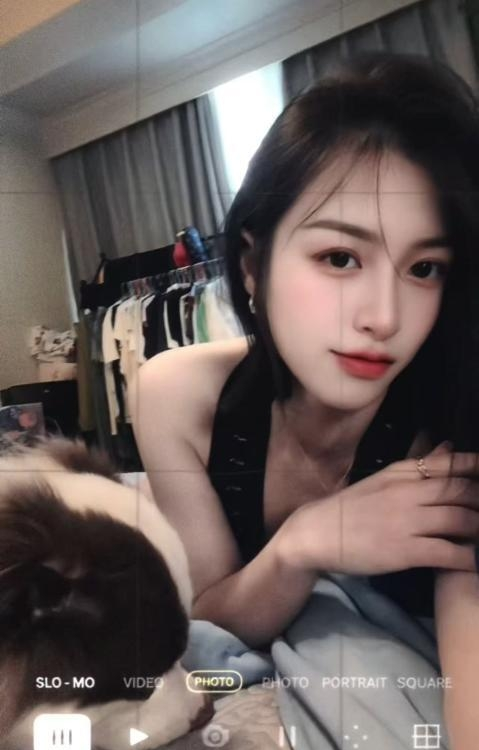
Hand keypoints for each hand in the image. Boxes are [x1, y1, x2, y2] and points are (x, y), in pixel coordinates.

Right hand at [278, 442, 478, 574]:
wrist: (315, 533)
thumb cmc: (351, 508)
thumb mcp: (384, 480)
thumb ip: (420, 465)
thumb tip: (451, 447)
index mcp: (402, 473)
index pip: (450, 464)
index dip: (477, 468)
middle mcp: (407, 492)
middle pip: (461, 491)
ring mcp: (406, 521)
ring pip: (460, 519)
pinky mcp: (404, 550)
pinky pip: (446, 552)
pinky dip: (467, 558)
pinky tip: (473, 562)